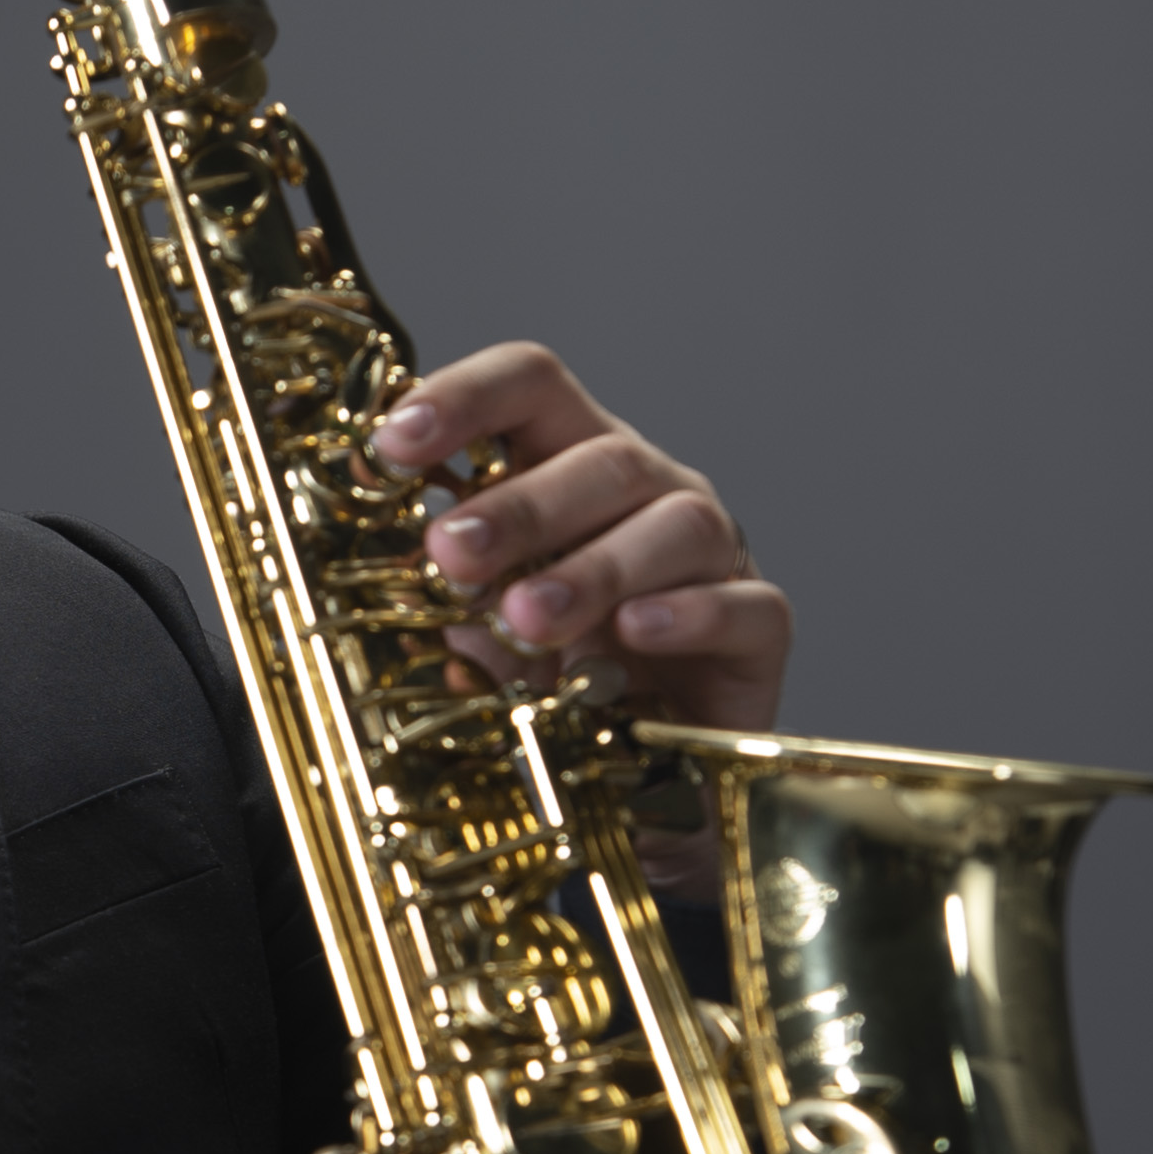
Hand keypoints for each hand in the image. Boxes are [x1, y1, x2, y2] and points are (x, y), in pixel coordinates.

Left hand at [369, 344, 789, 732]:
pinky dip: (689, 615)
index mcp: (567, 462)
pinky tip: (633, 634)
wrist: (642, 767)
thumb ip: (447, 584)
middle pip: (602, 457)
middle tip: (451, 554)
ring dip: (595, 568)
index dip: (464, 398)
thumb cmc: (554, 673)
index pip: (530, 385)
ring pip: (677, 523)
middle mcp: (647, 490)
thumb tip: (397, 560)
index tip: (392, 445)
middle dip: (520, 507)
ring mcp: (711, 553)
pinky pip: (743, 605)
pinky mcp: (760, 627)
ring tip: (527, 618)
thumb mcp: (480, 622)